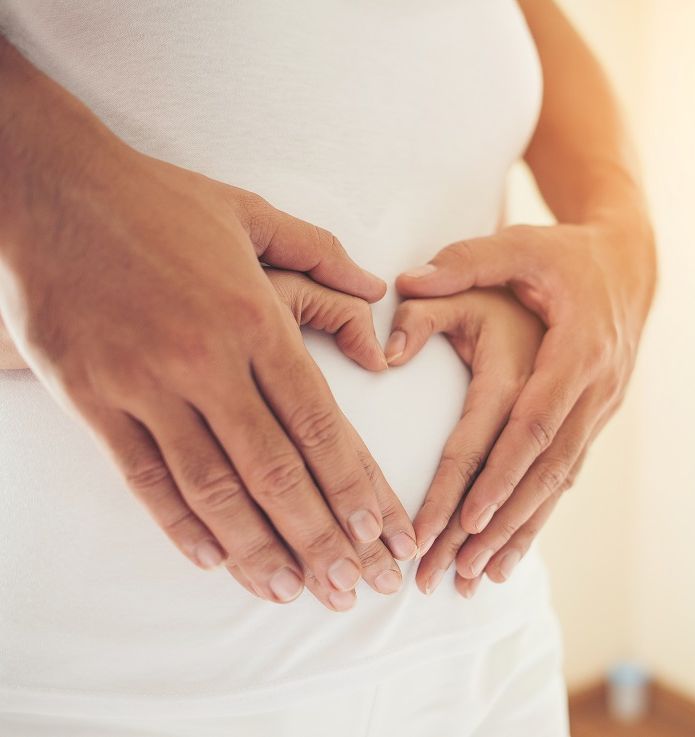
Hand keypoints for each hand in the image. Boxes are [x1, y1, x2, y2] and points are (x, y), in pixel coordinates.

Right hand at [0, 51, 415, 611]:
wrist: (47, 186)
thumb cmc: (157, 199)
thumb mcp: (251, 212)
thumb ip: (320, 254)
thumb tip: (376, 288)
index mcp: (255, 317)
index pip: (320, 422)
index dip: (357, 486)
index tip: (385, 534)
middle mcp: (205, 361)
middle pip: (277, 470)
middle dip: (323, 538)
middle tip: (356, 588)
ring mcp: (144, 384)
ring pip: (212, 488)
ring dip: (258, 549)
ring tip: (294, 592)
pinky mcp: (92, 398)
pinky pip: (143, 477)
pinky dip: (180, 524)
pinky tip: (214, 560)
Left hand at [396, 220, 654, 591]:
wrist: (629, 264)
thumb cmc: (566, 254)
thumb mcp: (520, 245)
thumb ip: (464, 262)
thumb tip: (404, 284)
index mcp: (575, 350)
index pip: (534, 424)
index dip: (502, 474)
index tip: (465, 519)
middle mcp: (595, 389)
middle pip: (545, 470)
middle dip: (501, 524)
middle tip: (456, 570)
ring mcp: (600, 409)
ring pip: (558, 482)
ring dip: (519, 531)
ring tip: (479, 577)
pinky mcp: (594, 419)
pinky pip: (565, 476)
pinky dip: (538, 515)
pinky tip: (511, 551)